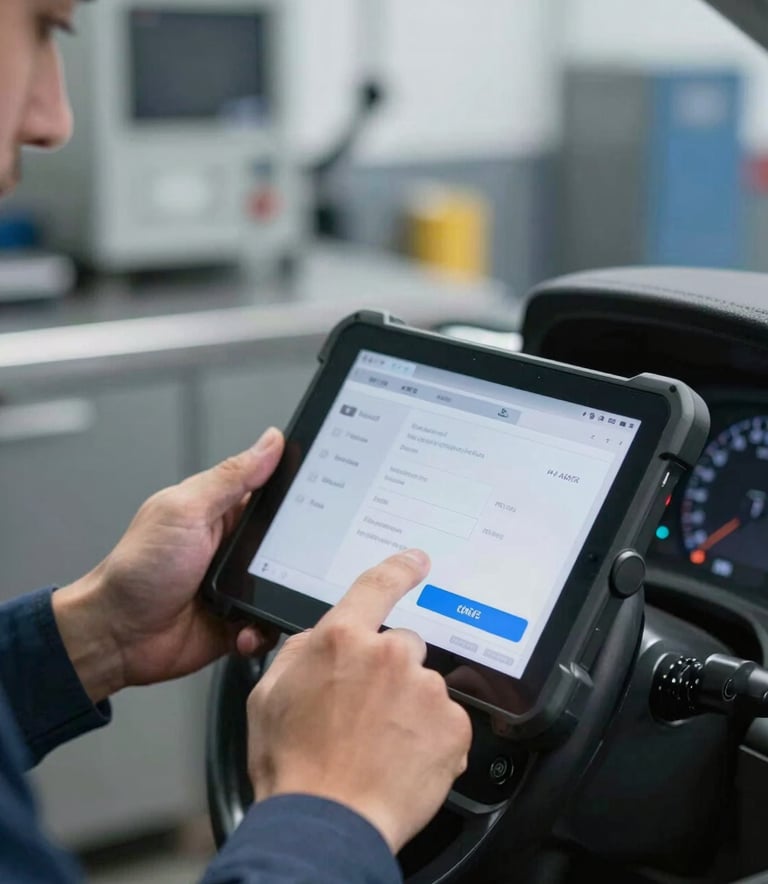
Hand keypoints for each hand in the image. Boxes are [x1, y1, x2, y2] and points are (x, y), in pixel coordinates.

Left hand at [53, 428, 284, 702]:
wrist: (114, 636)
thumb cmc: (137, 569)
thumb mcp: (185, 511)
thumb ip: (231, 478)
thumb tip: (270, 441)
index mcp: (223, 511)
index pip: (274, 493)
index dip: (300, 494)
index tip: (324, 498)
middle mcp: (235, 547)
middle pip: (289, 544)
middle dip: (297, 556)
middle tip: (289, 564)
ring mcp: (239, 585)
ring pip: (286, 586)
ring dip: (281, 596)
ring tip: (260, 603)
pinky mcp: (239, 620)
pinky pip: (271, 622)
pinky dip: (265, 629)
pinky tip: (246, 629)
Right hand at [246, 549, 472, 853]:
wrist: (326, 823)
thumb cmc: (293, 765)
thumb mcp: (269, 695)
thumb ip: (300, 653)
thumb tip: (319, 640)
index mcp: (343, 639)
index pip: (378, 585)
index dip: (400, 568)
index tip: (417, 561)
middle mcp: (390, 655)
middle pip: (403, 645)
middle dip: (389, 670)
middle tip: (367, 710)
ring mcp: (425, 690)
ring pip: (423, 685)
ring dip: (409, 706)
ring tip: (380, 743)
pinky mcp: (452, 726)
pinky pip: (446, 720)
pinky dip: (431, 736)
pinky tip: (402, 758)